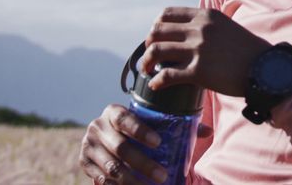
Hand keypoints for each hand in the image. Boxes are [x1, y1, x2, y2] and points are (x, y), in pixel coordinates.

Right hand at [78, 103, 212, 183]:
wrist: (103, 138)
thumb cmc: (135, 130)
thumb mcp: (148, 124)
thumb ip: (176, 126)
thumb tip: (207, 132)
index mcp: (113, 112)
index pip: (124, 119)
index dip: (140, 131)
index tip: (159, 143)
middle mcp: (97, 127)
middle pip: (120, 148)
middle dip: (143, 164)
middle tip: (162, 176)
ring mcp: (88, 146)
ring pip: (112, 167)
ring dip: (133, 180)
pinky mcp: (84, 164)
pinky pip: (102, 179)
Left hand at [140, 7, 271, 95]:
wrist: (266, 69)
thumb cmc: (248, 51)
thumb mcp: (227, 27)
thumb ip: (208, 27)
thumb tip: (188, 35)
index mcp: (205, 16)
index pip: (167, 14)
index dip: (156, 27)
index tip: (157, 38)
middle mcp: (199, 29)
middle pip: (157, 31)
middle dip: (149, 44)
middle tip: (150, 56)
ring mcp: (198, 49)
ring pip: (156, 51)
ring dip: (146, 62)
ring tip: (147, 70)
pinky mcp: (199, 71)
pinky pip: (167, 75)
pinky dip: (157, 81)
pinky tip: (156, 86)